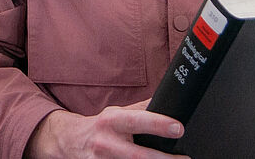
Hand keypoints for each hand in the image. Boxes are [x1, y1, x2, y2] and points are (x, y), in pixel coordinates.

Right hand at [24, 101, 187, 157]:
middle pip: (138, 155)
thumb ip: (139, 110)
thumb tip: (164, 102)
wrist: (70, 142)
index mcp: (111, 121)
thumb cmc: (99, 126)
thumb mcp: (116, 113)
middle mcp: (106, 143)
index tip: (178, 128)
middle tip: (185, 158)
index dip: (158, 124)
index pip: (136, 122)